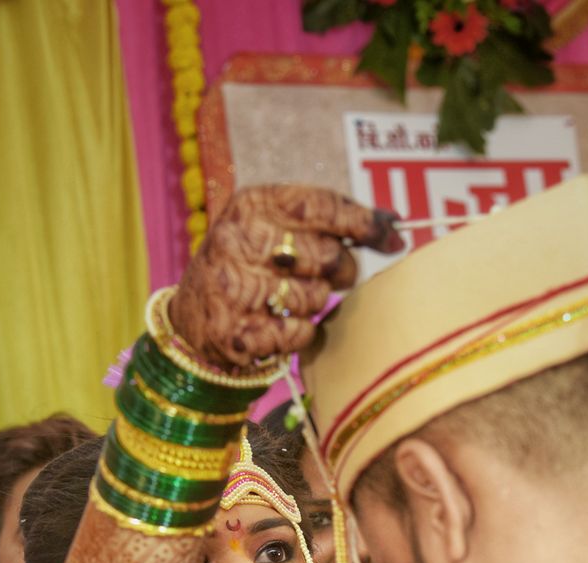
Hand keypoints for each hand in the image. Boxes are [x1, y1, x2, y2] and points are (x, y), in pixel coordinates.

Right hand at [169, 185, 403, 370]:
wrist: (193, 317)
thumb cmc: (251, 266)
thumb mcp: (277, 228)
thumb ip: (330, 223)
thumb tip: (394, 225)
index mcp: (251, 204)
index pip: (320, 206)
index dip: (362, 223)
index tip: (393, 238)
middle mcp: (236, 239)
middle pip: (325, 255)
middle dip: (340, 271)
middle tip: (327, 277)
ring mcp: (232, 286)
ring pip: (315, 297)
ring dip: (316, 304)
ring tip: (290, 301)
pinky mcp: (235, 332)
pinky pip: (299, 333)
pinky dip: (301, 334)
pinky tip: (280, 328)